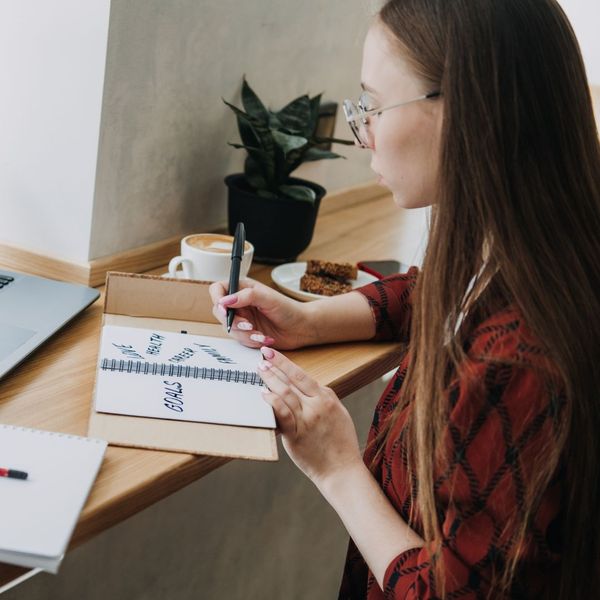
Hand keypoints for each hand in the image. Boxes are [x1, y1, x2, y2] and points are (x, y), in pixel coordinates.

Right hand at [209, 278, 313, 349]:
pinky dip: (250, 340)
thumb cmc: (289, 309)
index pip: (218, 289)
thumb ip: (247, 296)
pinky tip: (263, 338)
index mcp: (243, 288)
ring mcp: (242, 318)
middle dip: (232, 321)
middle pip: (220, 311)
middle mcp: (240, 303)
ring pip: (228, 328)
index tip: (225, 309)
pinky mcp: (246, 333)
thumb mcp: (268, 298)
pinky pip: (239, 339)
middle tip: (247, 324)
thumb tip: (225, 300)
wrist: (302, 328)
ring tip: (260, 334)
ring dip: (244, 333)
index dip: (217, 298)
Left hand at [257, 346, 362, 486]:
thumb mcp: (339, 412)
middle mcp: (317, 406)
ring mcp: (306, 421)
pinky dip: (272, 402)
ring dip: (270, 380)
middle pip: (291, 381)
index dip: (284, 362)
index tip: (271, 353)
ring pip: (285, 394)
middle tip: (261, 358)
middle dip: (274, 367)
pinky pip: (282, 415)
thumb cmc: (340, 442)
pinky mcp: (296, 436)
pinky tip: (263, 394)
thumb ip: (323, 397)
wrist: (342, 470)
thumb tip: (305, 385)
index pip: (301, 374)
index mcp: (327, 398)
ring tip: (260, 371)